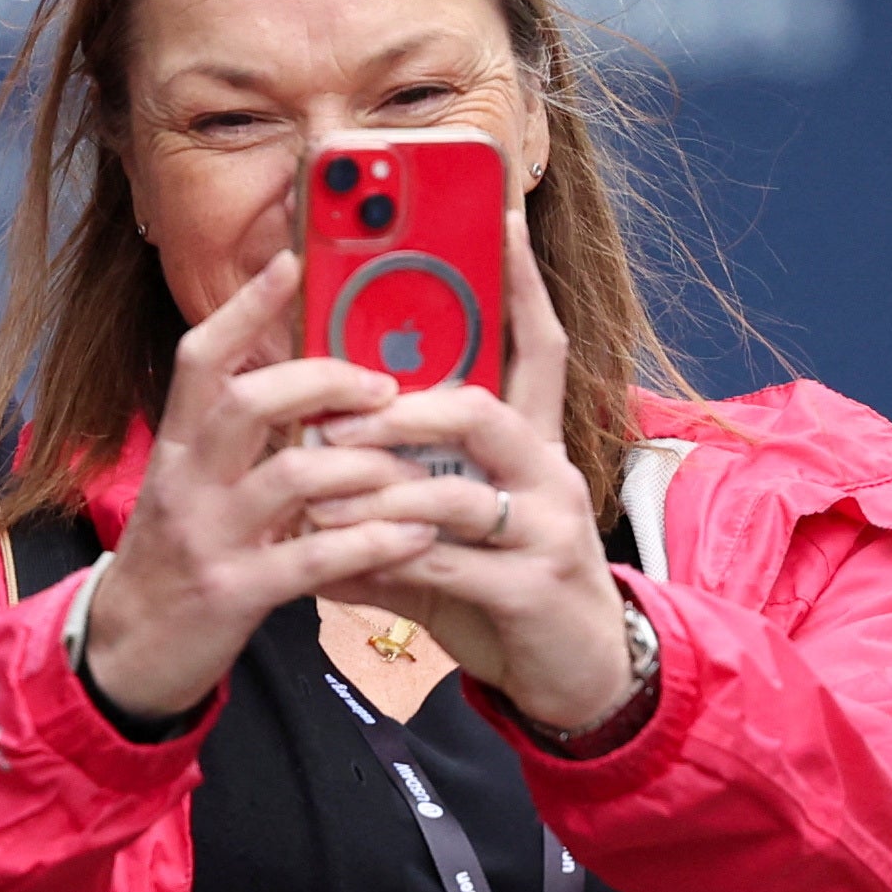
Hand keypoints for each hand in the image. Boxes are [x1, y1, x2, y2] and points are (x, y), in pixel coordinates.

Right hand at [76, 251, 438, 722]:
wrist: (127, 656)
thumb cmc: (178, 560)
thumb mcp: (193, 488)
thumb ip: (239, 441)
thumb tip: (305, 383)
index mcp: (179, 447)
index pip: (201, 358)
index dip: (245, 306)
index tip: (292, 259)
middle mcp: (187, 481)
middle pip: (250, 401)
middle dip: (325, 381)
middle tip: (385, 388)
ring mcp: (208, 538)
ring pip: (292, 477)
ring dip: (366, 467)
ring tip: (416, 470)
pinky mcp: (235, 594)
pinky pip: (314, 558)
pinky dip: (373, 541)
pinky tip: (417, 534)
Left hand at [303, 215, 638, 733]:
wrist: (578, 676)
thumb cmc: (506, 584)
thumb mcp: (460, 522)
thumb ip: (404, 483)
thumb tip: (313, 448)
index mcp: (535, 443)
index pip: (539, 345)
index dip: (522, 280)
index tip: (500, 215)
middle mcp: (550, 472)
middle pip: (483, 410)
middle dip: (401, 407)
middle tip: (335, 414)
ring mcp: (548, 529)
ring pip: (455, 490)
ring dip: (376, 489)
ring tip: (316, 492)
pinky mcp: (532, 587)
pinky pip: (445, 564)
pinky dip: (384, 561)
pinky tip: (337, 567)